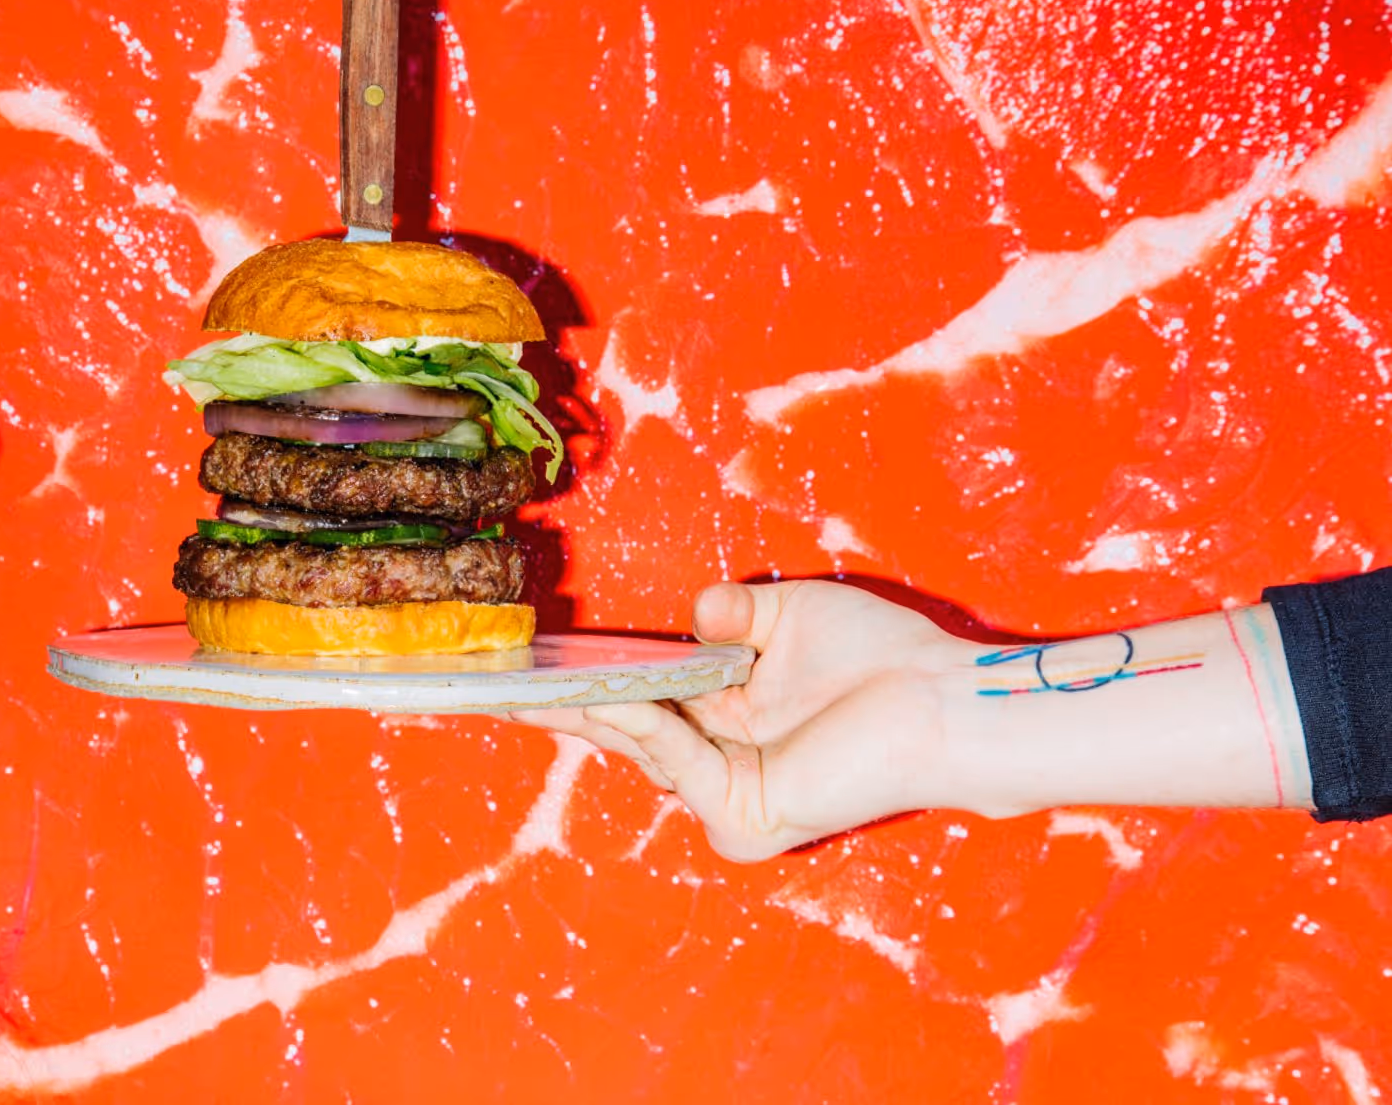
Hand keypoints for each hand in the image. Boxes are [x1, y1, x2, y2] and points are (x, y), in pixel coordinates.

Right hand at [514, 580, 973, 860]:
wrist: (938, 700)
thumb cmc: (882, 657)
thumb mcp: (789, 616)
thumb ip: (732, 614)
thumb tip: (695, 615)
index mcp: (726, 717)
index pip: (640, 700)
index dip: (587, 682)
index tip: (532, 659)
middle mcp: (722, 761)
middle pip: (622, 732)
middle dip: (559, 707)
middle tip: (493, 685)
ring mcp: (729, 795)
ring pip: (642, 748)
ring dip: (595, 710)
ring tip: (538, 681)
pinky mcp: (744, 818)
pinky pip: (679, 764)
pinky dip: (649, 729)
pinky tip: (624, 699)